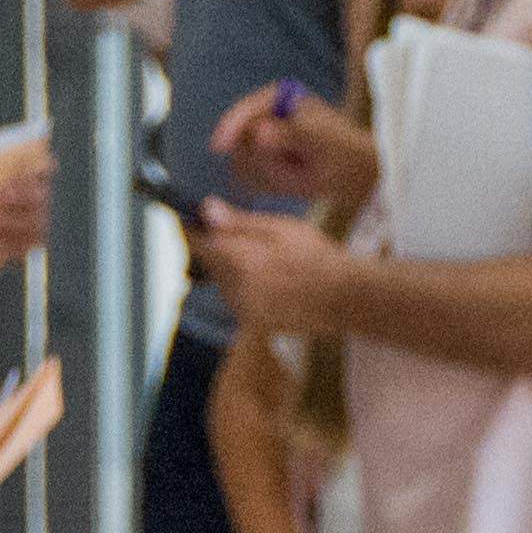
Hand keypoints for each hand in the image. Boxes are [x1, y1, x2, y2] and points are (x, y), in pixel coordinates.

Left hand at [187, 198, 357, 339]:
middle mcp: (236, 290)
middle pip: (211, 263)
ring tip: (258, 255)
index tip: (187, 218)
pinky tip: (265, 276)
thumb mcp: (281, 228)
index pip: (201, 244)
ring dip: (228, 266)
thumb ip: (239, 223)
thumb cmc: (317, 257)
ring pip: (222, 280)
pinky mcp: (252, 322)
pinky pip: (235, 297)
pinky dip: (241, 284)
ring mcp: (243, 310)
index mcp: (242, 263)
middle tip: (227, 229)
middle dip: (215, 246)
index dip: (192, 229)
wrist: (344, 299)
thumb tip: (206, 210)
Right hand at [206, 81, 376, 201]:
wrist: (350, 172)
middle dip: (260, 159)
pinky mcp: (257, 163)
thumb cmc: (339, 150)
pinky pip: (247, 179)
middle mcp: (264, 116)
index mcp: (277, 98)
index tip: (219, 146)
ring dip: (267, 174)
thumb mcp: (318, 141)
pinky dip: (266, 185)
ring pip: (241, 163)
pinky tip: (289, 182)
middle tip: (292, 166)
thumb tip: (260, 133)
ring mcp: (258, 140)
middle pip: (238, 139)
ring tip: (297, 172)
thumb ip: (288, 135)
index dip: (230, 127)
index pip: (244, 111)